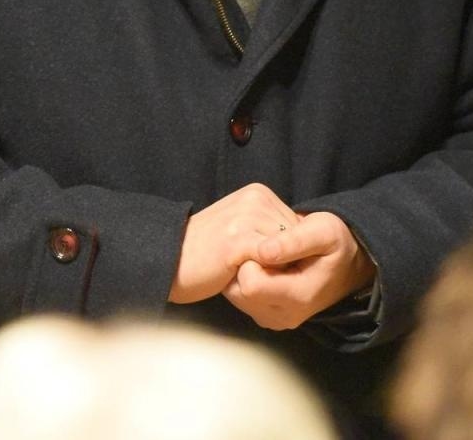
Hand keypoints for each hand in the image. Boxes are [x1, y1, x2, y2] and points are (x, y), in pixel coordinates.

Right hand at [169, 183, 301, 303]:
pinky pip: (270, 260)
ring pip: (286, 251)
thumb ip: (269, 230)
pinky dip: (267, 274)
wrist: (169, 261)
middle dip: (287, 261)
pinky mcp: (237, 239)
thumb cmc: (207, 254)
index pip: (297, 225)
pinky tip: (246, 279)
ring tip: (251, 274)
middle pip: (296, 237)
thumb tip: (302, 245)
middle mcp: (254, 199)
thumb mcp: (242, 230)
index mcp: (257, 193)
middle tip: (261, 273)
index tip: (274, 266)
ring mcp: (245, 217)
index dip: (292, 252)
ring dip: (276, 270)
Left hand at [222, 211, 375, 329]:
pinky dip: (244, 280)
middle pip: (238, 291)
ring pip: (234, 294)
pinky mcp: (265, 316)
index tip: (263, 242)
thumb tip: (262, 250)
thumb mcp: (323, 231)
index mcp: (299, 297)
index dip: (250, 258)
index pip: (250, 284)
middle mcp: (283, 315)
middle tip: (264, 248)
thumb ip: (293, 241)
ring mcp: (273, 318)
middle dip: (243, 265)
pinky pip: (239, 297)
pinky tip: (263, 266)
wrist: (348, 265)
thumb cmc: (336, 245)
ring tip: (266, 257)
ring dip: (242, 273)